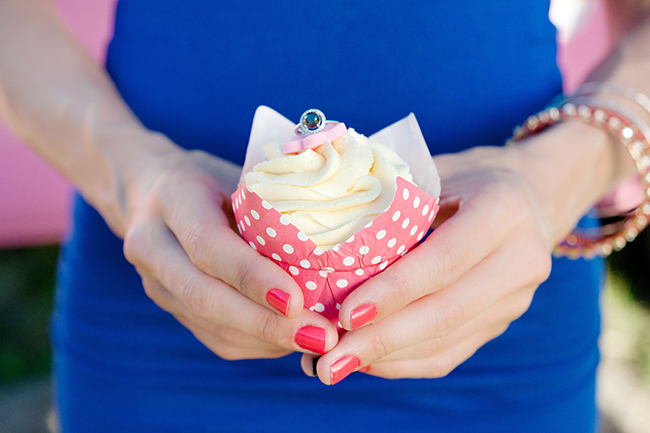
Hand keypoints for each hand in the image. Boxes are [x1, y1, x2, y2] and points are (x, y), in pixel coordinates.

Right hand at [120, 132, 338, 359]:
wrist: (150, 191)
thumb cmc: (212, 177)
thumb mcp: (237, 173)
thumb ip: (269, 205)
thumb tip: (333, 245)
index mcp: (173, 199)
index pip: (208, 244)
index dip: (251, 276)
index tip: (296, 301)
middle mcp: (152, 245)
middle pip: (205, 296)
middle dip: (266, 323)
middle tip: (320, 336)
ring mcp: (155, 282)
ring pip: (209, 325)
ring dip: (266, 340)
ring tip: (317, 343)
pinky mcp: (170, 306)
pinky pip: (212, 336)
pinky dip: (257, 343)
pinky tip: (290, 340)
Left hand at [301, 142, 563, 383]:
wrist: (530, 195)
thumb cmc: (467, 177)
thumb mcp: (436, 169)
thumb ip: (394, 197)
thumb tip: (322, 232)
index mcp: (502, 211)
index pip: (443, 261)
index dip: (394, 291)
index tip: (346, 315)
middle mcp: (521, 260)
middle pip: (446, 312)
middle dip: (383, 340)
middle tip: (330, 360)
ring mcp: (516, 298)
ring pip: (448, 340)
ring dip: (388, 358)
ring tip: (336, 365)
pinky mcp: (502, 320)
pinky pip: (453, 352)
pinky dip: (407, 362)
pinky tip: (369, 362)